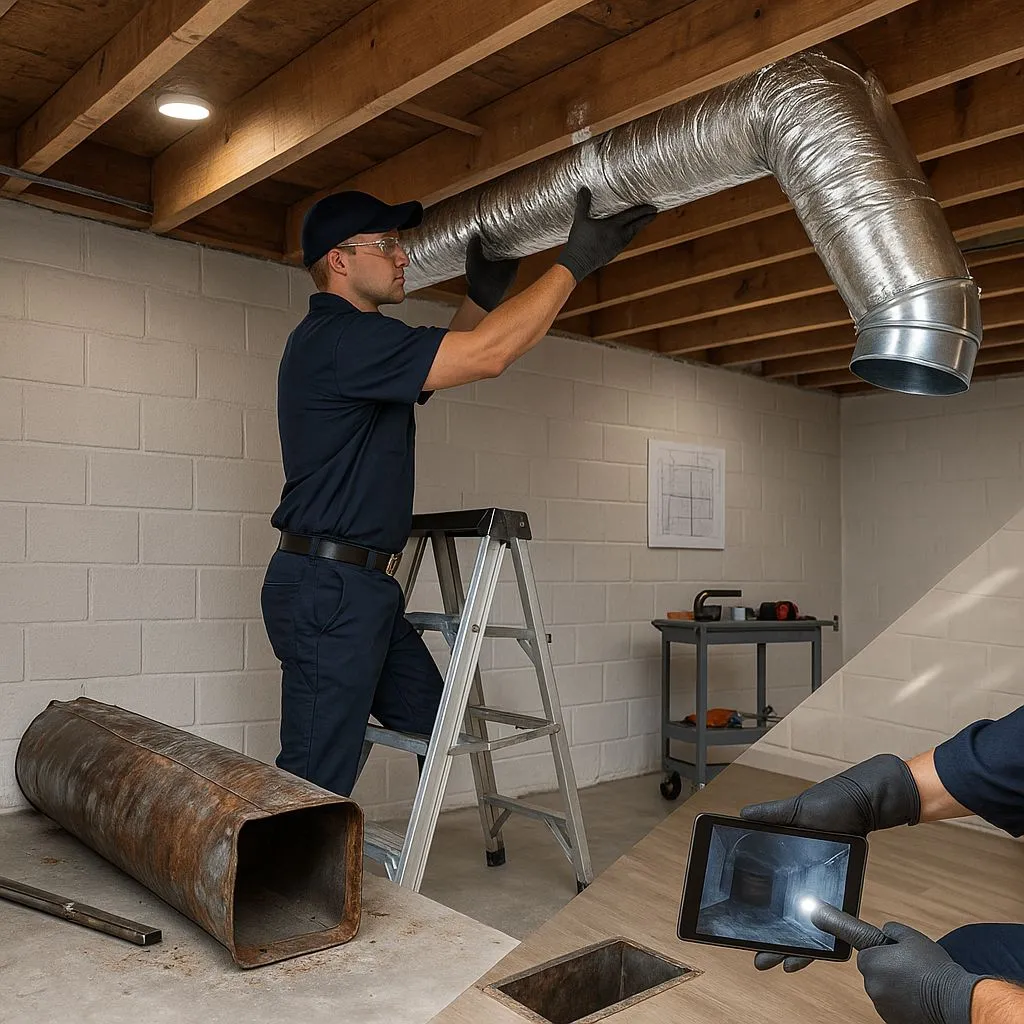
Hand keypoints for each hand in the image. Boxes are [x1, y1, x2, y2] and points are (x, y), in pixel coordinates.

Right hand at [465, 235, 519, 310]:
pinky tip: (493, 268)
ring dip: (505, 260)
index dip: (515, 241)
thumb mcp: (474, 262)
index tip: (512, 234)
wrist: (481, 303)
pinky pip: (506, 274)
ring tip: (497, 253)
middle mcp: (513, 272)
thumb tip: (476, 236)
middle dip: (509, 249)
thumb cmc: (480, 282)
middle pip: (515, 257)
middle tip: (503, 241)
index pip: (518, 249)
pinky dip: (501, 269)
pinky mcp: (505, 286)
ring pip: (510, 266)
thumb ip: (475, 247)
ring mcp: (510, 280)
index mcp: (510, 264)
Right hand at [555, 187, 656, 282]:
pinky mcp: (613, 253)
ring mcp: (617, 246)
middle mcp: (618, 236)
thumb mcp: (580, 220)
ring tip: (642, 222)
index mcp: (613, 226)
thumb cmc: (579, 242)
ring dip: (639, 228)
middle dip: (647, 219)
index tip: (653, 207)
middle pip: (637, 226)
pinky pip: (626, 242)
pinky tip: (628, 235)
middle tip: (654, 213)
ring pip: (632, 235)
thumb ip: (583, 203)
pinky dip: (630, 236)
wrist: (577, 264)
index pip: (632, 216)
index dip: (643, 211)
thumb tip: (583, 189)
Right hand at [744, 753, 920, 973]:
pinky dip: (826, 942)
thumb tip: (741, 815)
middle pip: (785, 917)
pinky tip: (818, 956)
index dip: (755, 914)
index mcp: (786, 864)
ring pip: (808, 927)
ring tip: (783, 964)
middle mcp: (802, 881)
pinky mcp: (841, 893)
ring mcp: (822, 890)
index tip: (738, 931)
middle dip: (772, 941)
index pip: (767, 893)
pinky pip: (833, 923)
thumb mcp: (794, 810)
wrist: (860, 804)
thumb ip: (769, 814)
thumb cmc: (827, 804)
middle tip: (759, 959)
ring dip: (796, 948)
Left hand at [859, 923, 985, 1023]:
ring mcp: (881, 1005)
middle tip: (906, 968)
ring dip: (892, 987)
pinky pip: (891, 1006)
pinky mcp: (892, 1019)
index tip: (891, 955)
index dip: (879, 953)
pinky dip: (899, 1002)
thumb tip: (885, 930)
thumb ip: (892, 929)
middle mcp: (871, 986)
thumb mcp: (911, 937)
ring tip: (914, 983)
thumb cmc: (933, 968)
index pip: (865, 955)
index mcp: (871, 963)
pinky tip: (915, 996)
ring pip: (882, 991)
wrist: (953, 998)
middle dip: (886, 970)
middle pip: (872, 974)